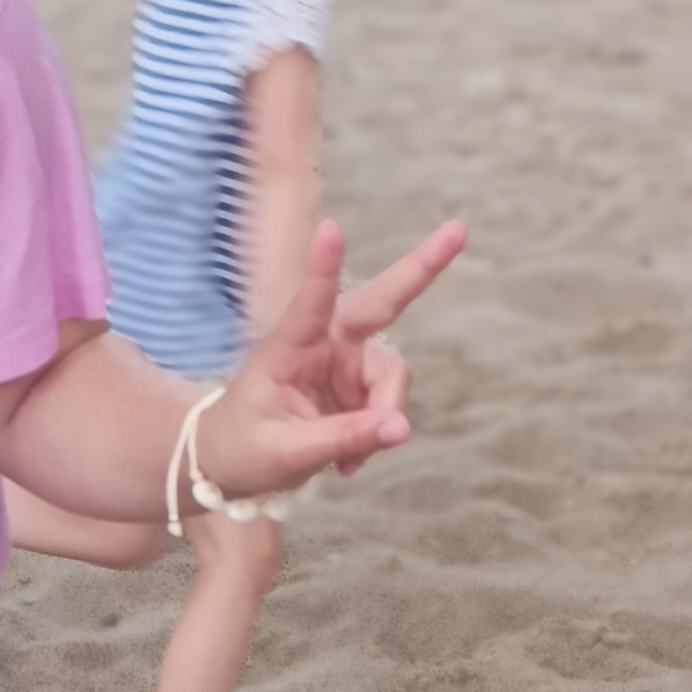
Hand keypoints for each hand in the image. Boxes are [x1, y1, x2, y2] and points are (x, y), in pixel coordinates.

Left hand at [198, 217, 466, 501]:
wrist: (232, 463)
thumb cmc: (244, 447)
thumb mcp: (287, 453)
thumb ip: (344, 438)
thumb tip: (402, 428)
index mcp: (290, 345)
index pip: (310, 301)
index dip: (324, 267)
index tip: (330, 227)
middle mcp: (325, 342)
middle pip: (382, 302)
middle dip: (421, 268)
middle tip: (458, 230)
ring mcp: (346, 362)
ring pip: (393, 376)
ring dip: (383, 416)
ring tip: (349, 460)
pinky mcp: (360, 386)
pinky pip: (389, 407)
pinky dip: (377, 434)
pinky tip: (348, 462)